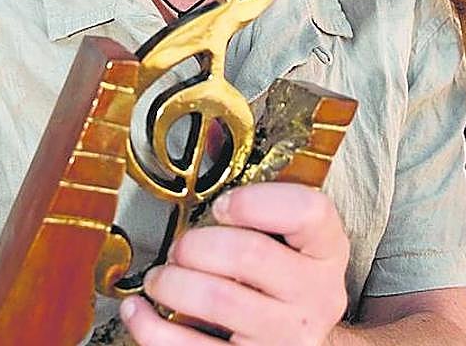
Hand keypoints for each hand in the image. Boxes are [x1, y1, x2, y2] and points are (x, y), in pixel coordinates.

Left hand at [120, 182, 350, 344]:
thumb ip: (257, 199)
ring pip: (217, 298)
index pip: (309, 211)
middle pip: (249, 254)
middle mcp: (317, 295)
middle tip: (180, 247)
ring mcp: (287, 338)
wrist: (304, 345)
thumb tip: (209, 140)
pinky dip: (151, 328)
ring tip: (160, 277)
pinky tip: (138, 310)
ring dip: (172, 282)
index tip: (222, 204)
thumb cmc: (286, 283)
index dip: (257, 202)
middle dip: (198, 244)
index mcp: (327, 251)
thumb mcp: (291, 241)